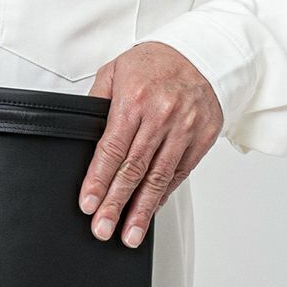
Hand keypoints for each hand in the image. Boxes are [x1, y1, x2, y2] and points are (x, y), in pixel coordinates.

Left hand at [79, 42, 222, 246]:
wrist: (203, 52)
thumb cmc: (154, 61)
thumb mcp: (116, 70)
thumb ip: (98, 101)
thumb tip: (83, 131)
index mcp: (135, 99)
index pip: (112, 149)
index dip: (98, 180)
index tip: (88, 204)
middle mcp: (161, 117)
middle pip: (134, 169)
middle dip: (116, 203)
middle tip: (103, 229)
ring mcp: (184, 129)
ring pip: (159, 178)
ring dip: (142, 210)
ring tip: (129, 235)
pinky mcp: (202, 139)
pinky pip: (179, 173)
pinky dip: (163, 195)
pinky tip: (150, 212)